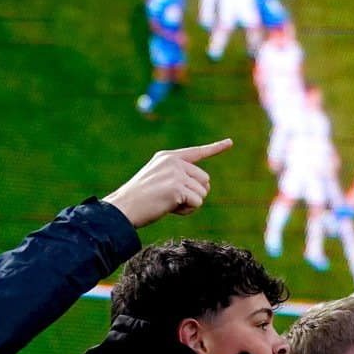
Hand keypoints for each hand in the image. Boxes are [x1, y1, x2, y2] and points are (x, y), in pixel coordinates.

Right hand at [102, 139, 232, 227]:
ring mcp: (175, 173)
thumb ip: (180, 177)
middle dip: (195, 194)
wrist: (123, 208)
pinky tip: (170, 209)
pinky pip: (197, 203)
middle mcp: (173, 161)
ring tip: (169, 204)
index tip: (230, 142)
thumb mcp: (159, 180)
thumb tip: (205, 185)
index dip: (215, 148)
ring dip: (190, 204)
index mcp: (168, 157)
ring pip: (202, 193)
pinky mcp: (177, 187)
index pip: (197, 152)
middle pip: (205, 180)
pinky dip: (187, 211)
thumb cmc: (139, 199)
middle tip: (173, 200)